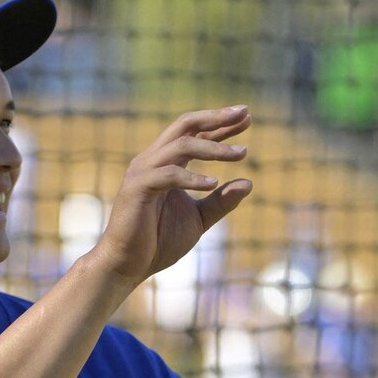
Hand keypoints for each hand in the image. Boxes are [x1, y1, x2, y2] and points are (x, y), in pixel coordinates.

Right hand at [90, 105, 252, 285]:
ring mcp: (142, 172)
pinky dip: (192, 177)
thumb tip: (249, 183)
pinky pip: (168, 175)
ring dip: (213, 148)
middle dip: (216, 118)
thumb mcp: (199, 219)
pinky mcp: (136, 188)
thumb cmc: (158, 242)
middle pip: (185, 126)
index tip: (247, 117)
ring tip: (241, 155)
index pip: (195, 134)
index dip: (220, 125)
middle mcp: (152, 160)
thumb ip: (220, 201)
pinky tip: (213, 183)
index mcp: (165, 163)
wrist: (127, 265)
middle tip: (244, 113)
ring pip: (180, 145)